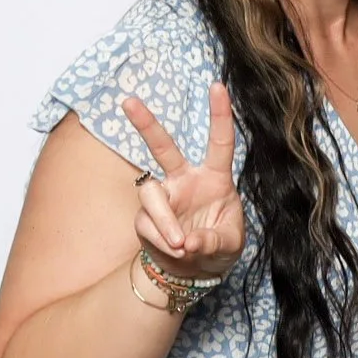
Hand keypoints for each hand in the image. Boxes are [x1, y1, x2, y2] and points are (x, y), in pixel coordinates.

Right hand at [121, 83, 245, 279]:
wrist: (194, 271)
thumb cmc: (218, 247)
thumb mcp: (229, 244)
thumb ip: (213, 240)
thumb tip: (188, 242)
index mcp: (214, 178)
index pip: (219, 143)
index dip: (220, 115)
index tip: (218, 86)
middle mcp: (185, 180)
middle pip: (163, 147)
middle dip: (146, 124)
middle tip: (128, 101)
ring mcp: (163, 197)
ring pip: (151, 194)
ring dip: (165, 222)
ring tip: (181, 246)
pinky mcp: (145, 217)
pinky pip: (147, 224)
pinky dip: (162, 240)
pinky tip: (174, 251)